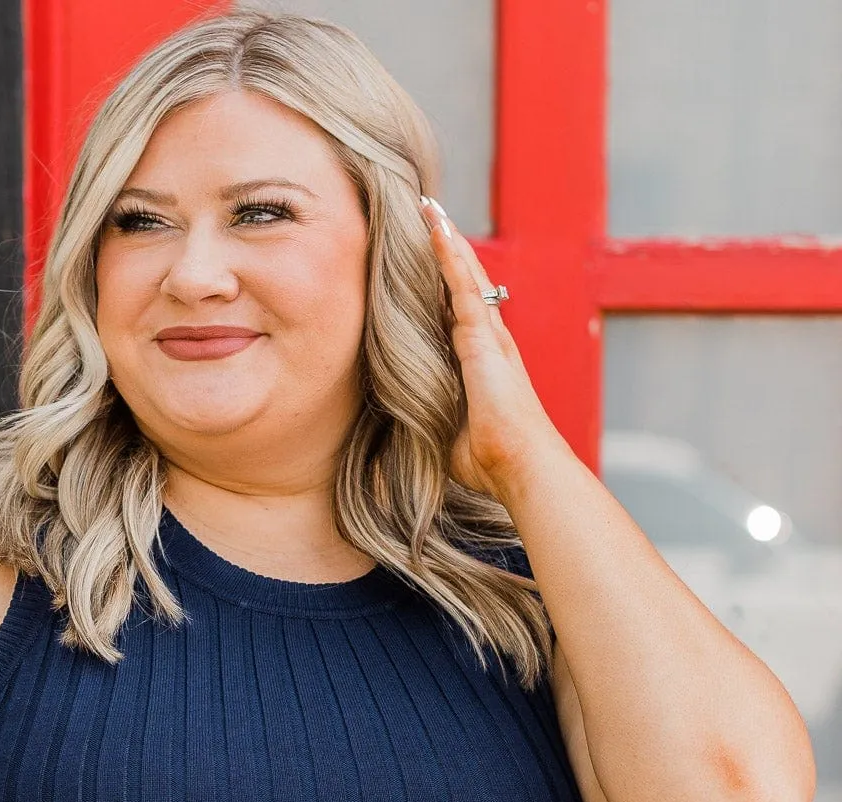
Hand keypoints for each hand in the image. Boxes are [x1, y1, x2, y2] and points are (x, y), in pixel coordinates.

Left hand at [418, 196, 565, 503]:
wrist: (521, 466)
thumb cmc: (493, 464)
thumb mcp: (451, 440)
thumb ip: (435, 428)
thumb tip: (409, 442)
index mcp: (483, 365)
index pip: (457, 316)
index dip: (443, 289)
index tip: (426, 268)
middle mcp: (489, 342)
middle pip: (463, 285)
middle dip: (445, 252)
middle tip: (427, 217)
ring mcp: (488, 336)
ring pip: (463, 274)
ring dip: (445, 239)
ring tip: (428, 206)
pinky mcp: (483, 336)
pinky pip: (462, 282)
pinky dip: (448, 252)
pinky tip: (435, 224)